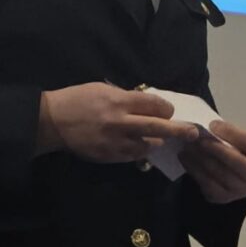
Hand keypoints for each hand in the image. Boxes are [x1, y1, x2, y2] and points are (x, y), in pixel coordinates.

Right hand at [37, 83, 199, 162]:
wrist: (52, 121)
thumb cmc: (77, 99)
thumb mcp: (101, 89)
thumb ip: (124, 96)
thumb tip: (145, 103)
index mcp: (119, 101)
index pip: (153, 105)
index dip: (166, 107)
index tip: (170, 110)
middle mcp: (120, 122)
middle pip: (158, 127)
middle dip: (178, 130)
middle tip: (193, 133)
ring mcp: (115, 142)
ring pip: (147, 145)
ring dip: (155, 141)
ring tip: (158, 139)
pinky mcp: (108, 156)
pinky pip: (132, 156)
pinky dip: (138, 151)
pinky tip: (139, 147)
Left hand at [179, 119, 245, 203]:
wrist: (229, 171)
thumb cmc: (234, 148)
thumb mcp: (236, 138)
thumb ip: (228, 133)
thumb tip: (209, 126)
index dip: (231, 133)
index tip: (212, 124)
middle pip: (237, 162)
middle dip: (217, 149)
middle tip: (199, 138)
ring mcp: (240, 190)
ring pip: (220, 174)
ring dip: (202, 158)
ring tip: (188, 145)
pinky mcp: (223, 198)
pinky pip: (207, 184)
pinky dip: (194, 169)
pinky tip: (184, 157)